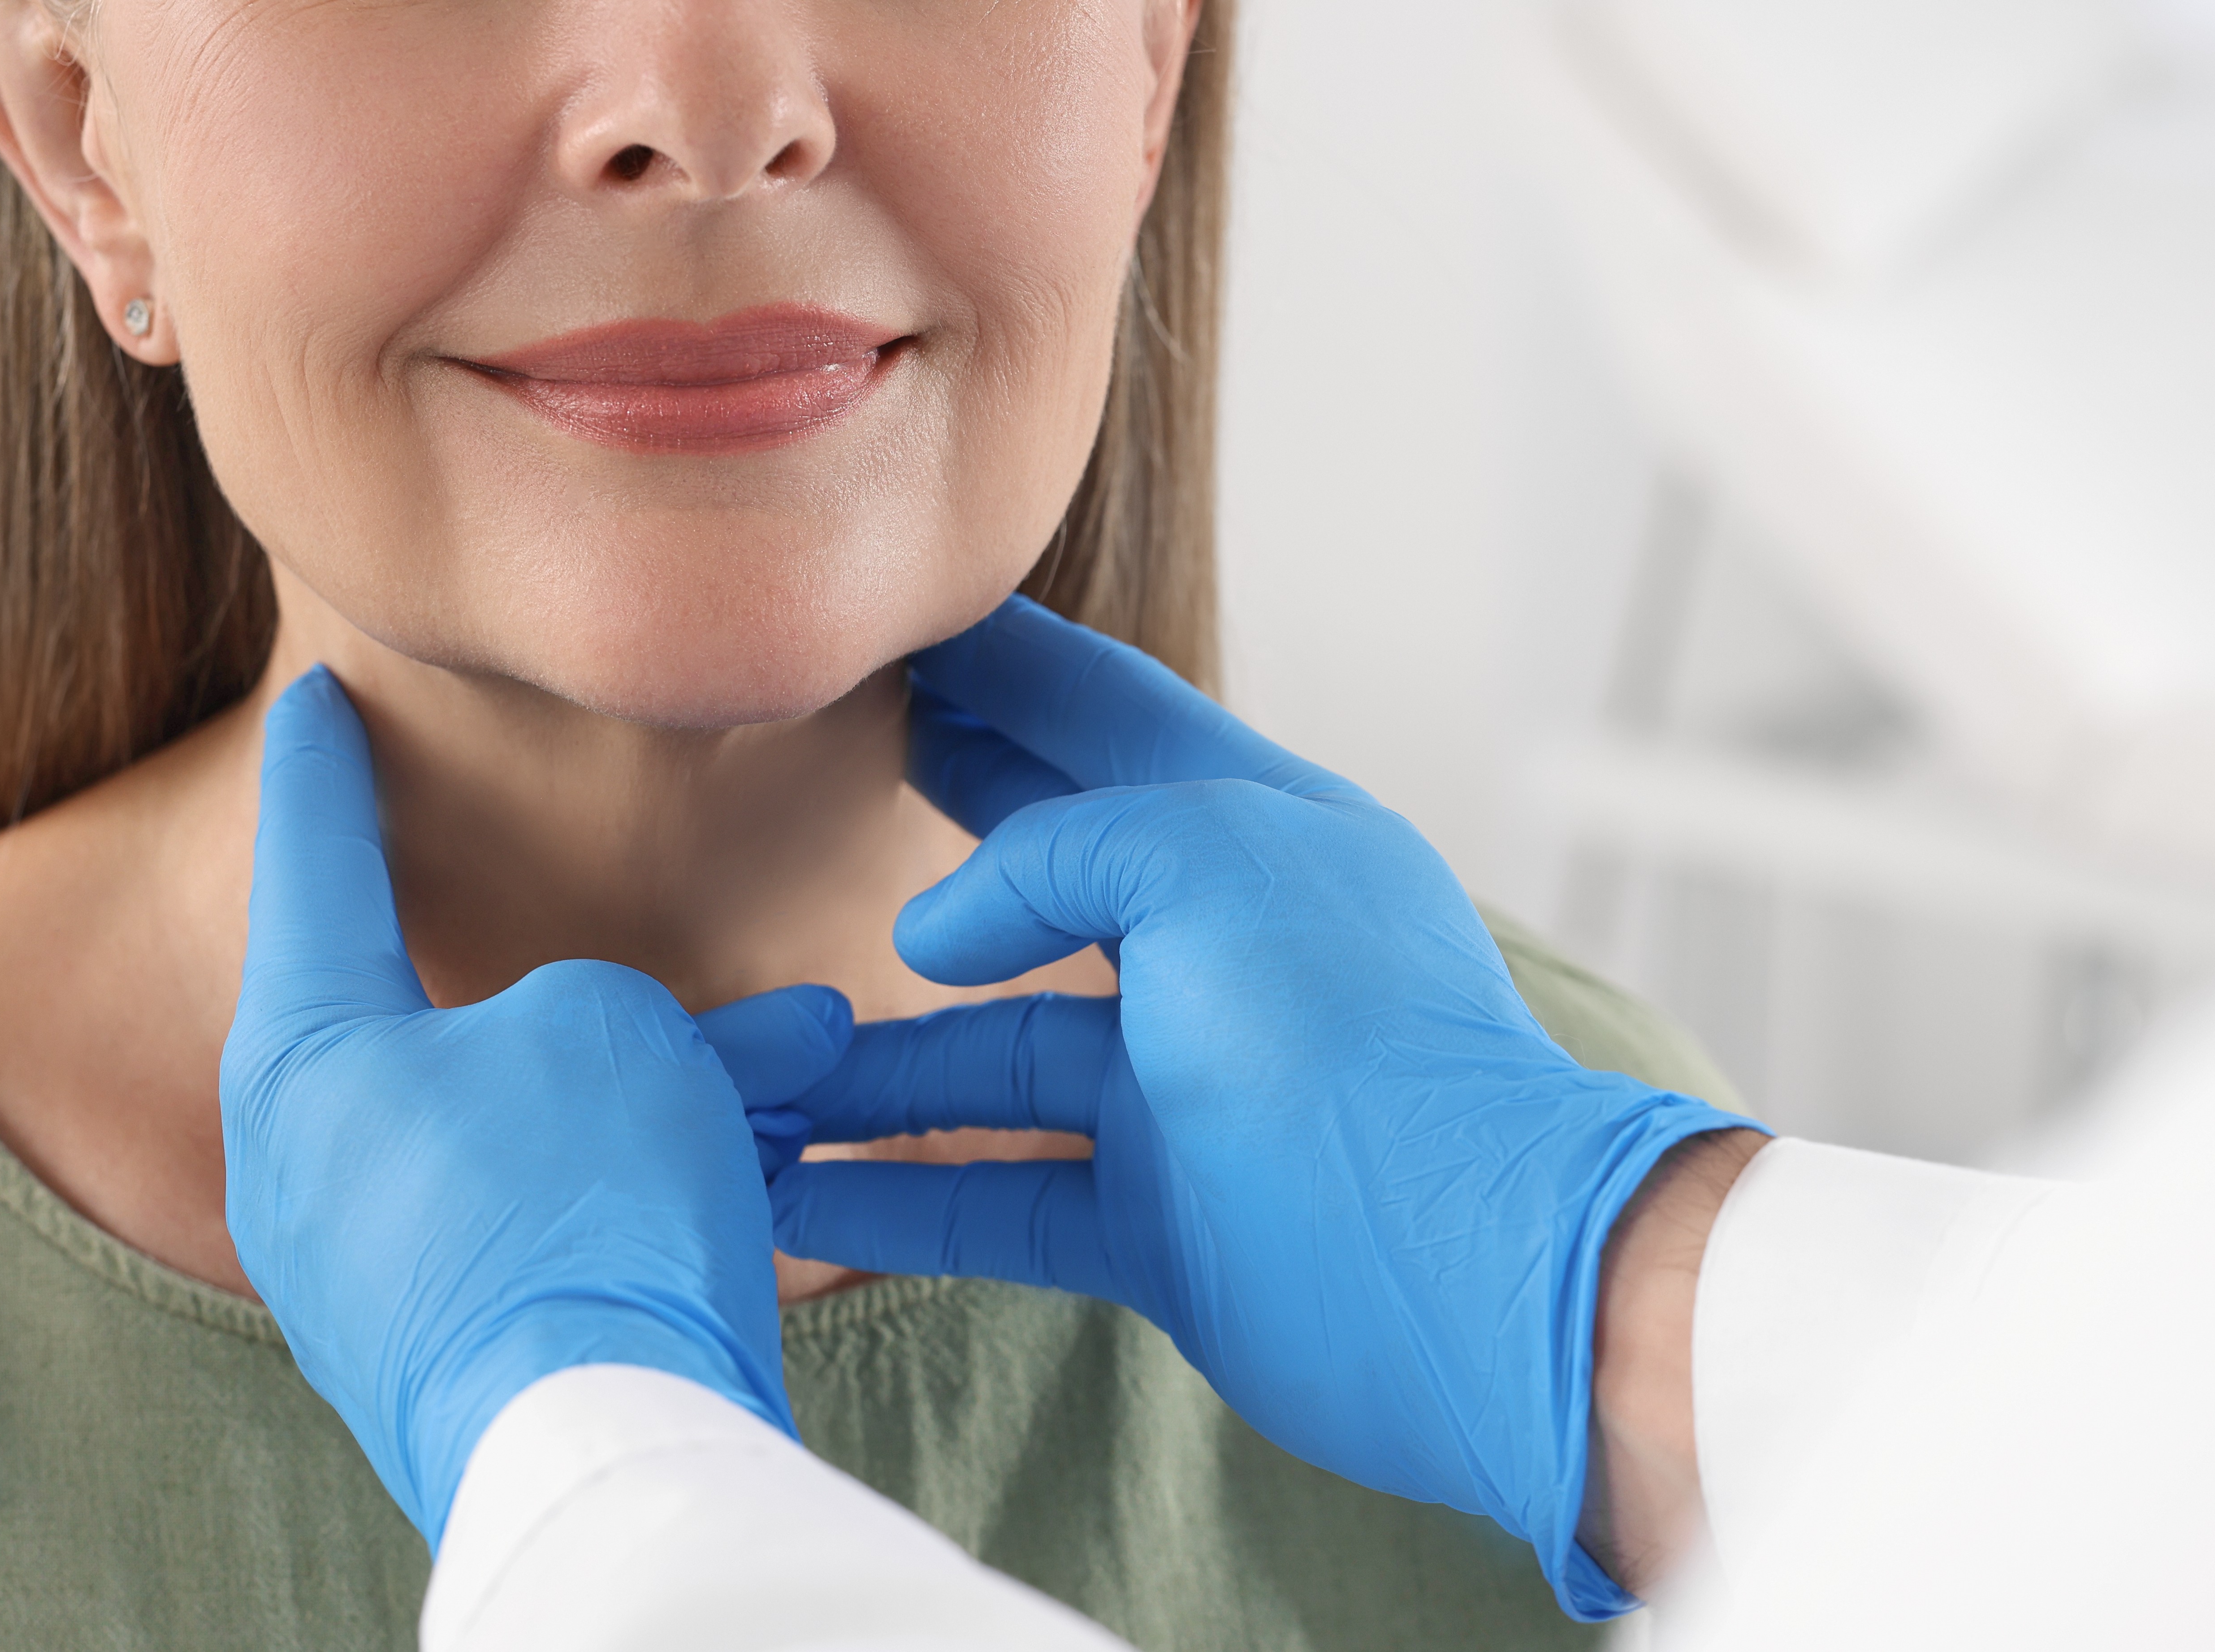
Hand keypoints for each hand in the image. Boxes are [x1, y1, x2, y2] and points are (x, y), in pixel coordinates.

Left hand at [221, 668, 850, 1547]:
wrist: (602, 1440)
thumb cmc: (576, 1201)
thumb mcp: (607, 1028)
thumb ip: (611, 1006)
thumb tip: (678, 1054)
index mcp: (303, 1061)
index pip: (312, 868)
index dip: (323, 770)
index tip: (309, 698)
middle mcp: (311, 1171)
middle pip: (454, 1024)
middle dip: (602, 991)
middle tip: (665, 924)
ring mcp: (379, 1275)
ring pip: (534, 1129)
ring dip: (666, 1087)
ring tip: (809, 1059)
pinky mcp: (461, 1350)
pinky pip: (556, 1220)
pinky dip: (649, 1177)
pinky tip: (770, 1157)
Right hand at [766, 598, 1762, 1619]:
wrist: (1466, 1274)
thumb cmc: (1355, 1040)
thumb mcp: (1205, 864)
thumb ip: (1054, 853)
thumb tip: (932, 934)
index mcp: (1255, 836)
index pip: (1107, 716)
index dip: (1007, 666)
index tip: (909, 620)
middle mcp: (1217, 956)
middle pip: (1041, 873)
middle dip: (936, 822)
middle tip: (820, 767)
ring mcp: (1184, 1091)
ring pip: (990, 1059)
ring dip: (869, 1066)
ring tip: (748, 1061)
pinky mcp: (1159, 1219)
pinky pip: (992, 1197)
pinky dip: (890, 1199)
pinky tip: (791, 1190)